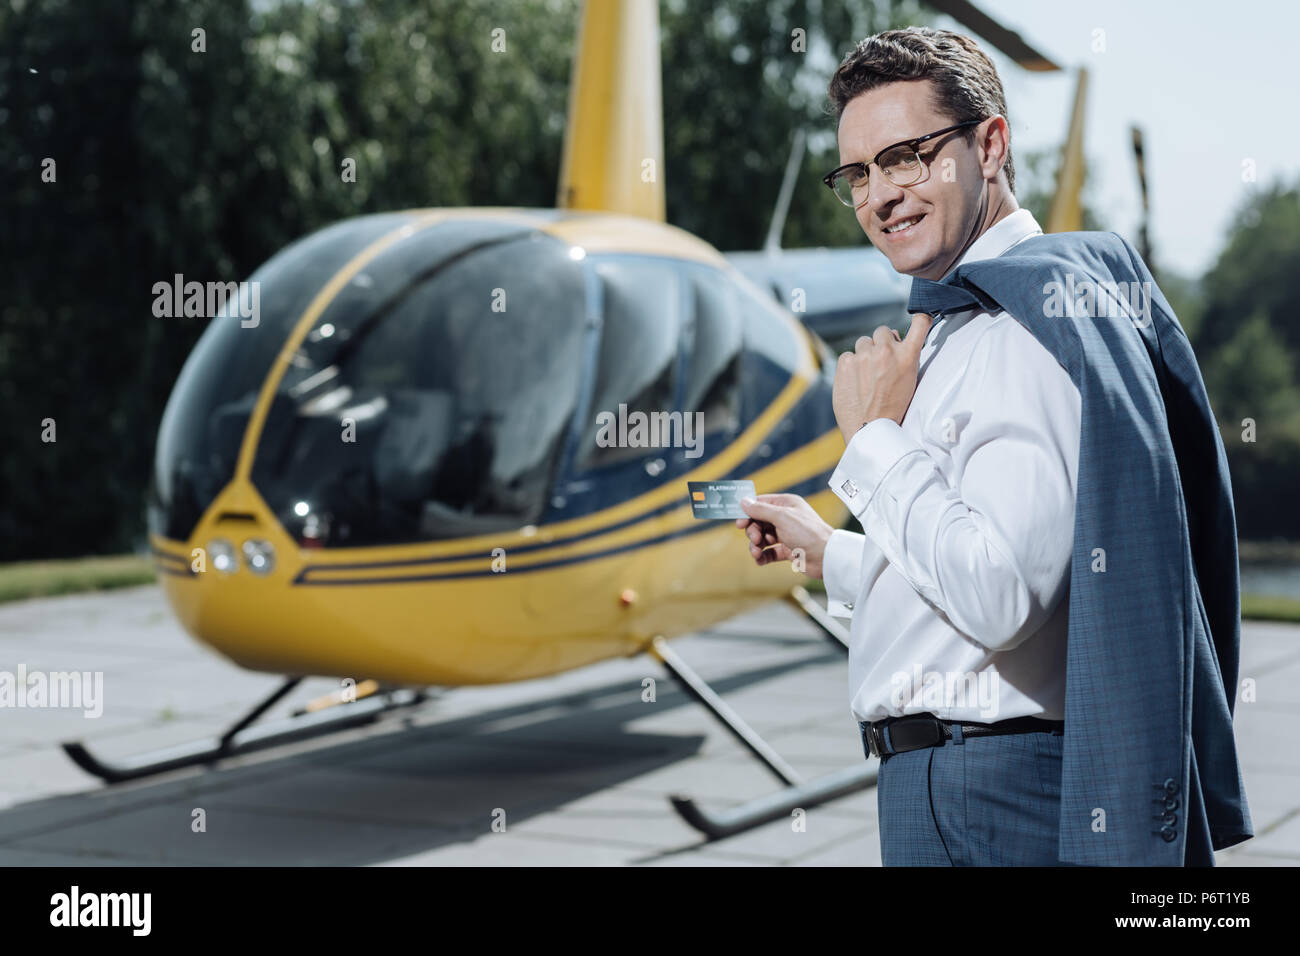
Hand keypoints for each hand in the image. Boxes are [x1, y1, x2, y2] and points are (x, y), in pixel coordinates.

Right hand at [734, 493, 833, 578]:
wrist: (826, 557)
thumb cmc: (808, 532)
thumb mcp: (782, 517)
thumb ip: (761, 510)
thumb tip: (743, 502)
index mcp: (786, 504)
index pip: (760, 504)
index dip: (748, 513)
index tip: (739, 523)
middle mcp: (785, 518)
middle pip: (758, 522)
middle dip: (753, 531)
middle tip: (755, 539)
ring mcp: (786, 535)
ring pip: (762, 538)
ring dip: (755, 545)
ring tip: (756, 552)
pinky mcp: (787, 550)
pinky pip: (768, 552)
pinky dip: (762, 556)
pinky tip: (760, 559)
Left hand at [832, 313, 932, 443]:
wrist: (871, 429)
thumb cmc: (894, 408)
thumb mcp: (910, 380)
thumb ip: (903, 357)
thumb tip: (894, 340)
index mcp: (908, 355)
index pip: (920, 323)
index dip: (920, 318)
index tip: (919, 318)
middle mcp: (886, 351)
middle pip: (882, 331)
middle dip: (882, 343)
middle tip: (882, 363)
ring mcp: (864, 356)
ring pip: (863, 342)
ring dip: (865, 354)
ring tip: (867, 375)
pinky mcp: (845, 363)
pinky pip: (847, 355)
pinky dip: (850, 366)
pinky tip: (854, 381)